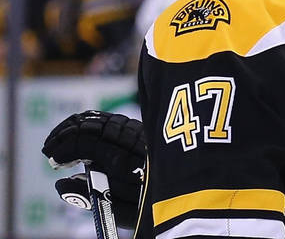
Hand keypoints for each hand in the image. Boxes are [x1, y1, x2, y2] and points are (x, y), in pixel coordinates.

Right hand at [42, 110, 145, 227]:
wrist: (189, 196)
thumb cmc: (154, 208)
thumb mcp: (121, 210)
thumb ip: (91, 197)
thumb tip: (61, 184)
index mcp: (128, 162)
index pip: (89, 144)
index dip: (66, 149)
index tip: (52, 160)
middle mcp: (136, 141)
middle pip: (95, 126)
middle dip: (67, 135)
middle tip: (50, 148)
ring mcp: (143, 133)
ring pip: (105, 120)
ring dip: (80, 127)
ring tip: (62, 139)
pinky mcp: (147, 131)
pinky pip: (117, 121)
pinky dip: (96, 124)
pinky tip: (84, 133)